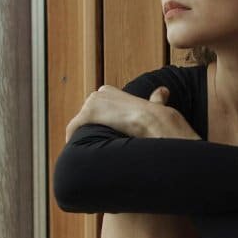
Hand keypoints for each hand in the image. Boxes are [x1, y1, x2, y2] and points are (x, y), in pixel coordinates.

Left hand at [64, 85, 196, 141]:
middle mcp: (99, 93)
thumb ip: (156, 98)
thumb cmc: (156, 116)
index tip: (105, 130)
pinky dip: (72, 136)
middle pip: (86, 113)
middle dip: (91, 126)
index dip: (100, 119)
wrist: (152, 121)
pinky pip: (73, 127)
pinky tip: (76, 147)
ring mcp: (92, 103)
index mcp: (110, 91)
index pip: (97, 105)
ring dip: (83, 132)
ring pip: (81, 121)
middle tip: (97, 142)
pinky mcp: (87, 114)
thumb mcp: (156, 104)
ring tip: (90, 147)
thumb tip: (164, 90)